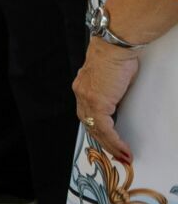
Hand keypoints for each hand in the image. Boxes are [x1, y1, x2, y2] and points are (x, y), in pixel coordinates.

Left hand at [74, 39, 140, 163]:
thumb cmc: (116, 56)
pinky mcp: (97, 103)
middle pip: (88, 124)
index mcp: (82, 87)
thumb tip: (117, 99)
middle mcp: (81, 93)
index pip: (86, 113)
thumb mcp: (112, 78)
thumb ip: (111, 90)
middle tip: (116, 154)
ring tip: (123, 156)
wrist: (114, 47)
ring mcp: (87, 99)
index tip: (107, 139)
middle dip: (103, 141)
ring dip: (110, 145)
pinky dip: (114, 141)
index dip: (96, 128)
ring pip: (96, 129)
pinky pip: (105, 128)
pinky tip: (123, 149)